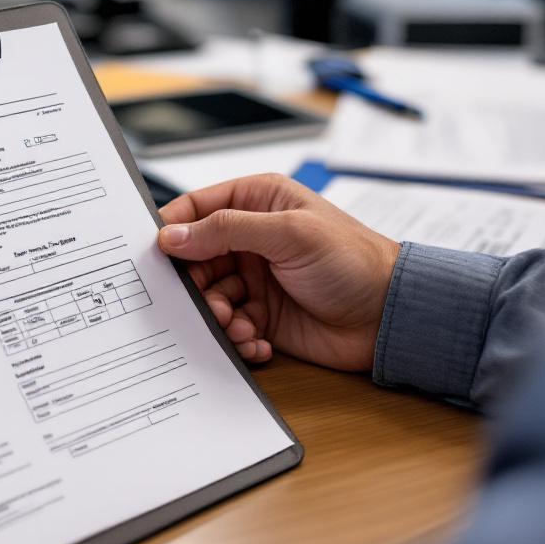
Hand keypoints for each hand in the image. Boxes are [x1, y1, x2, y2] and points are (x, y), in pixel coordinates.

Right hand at [158, 174, 399, 370]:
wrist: (391, 316)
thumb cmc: (352, 260)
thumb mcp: (287, 233)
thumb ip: (226, 229)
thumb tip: (173, 235)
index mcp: (257, 201)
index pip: (197, 208)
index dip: (173, 228)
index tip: (153, 253)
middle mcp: (251, 239)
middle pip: (195, 258)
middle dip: (195, 284)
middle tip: (202, 302)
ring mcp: (256, 278)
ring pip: (210, 296)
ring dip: (217, 315)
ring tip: (237, 326)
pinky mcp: (263, 315)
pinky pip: (230, 326)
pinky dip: (237, 337)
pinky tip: (257, 341)